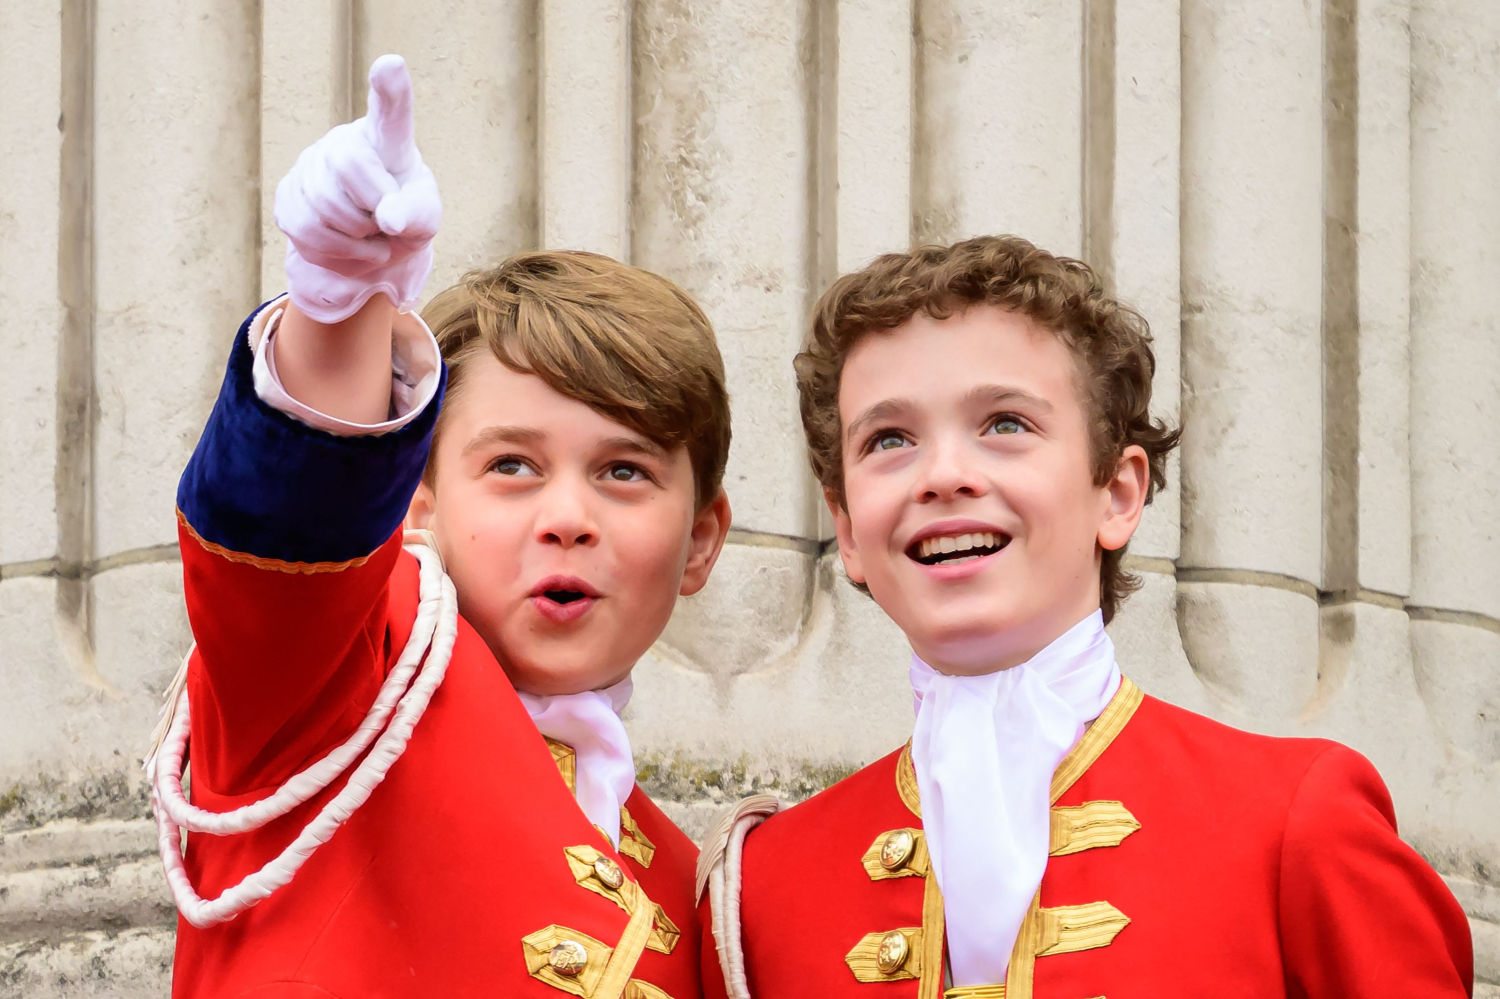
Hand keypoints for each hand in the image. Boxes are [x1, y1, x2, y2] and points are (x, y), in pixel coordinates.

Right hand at [274, 54, 441, 322]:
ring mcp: (310, 166)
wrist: (372, 247)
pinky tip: (353, 249)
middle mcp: (343, 141)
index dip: (390, 89)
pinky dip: (336, 251)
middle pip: (348, 164)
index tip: (392, 65)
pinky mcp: (288, 196)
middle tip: (386, 223)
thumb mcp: (425, 218)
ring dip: (356, 236)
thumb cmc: (406, 218)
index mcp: (386, 140)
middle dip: (371, 205)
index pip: (389, 111)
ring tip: (371, 236)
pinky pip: (304, 228)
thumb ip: (415, 213)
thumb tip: (388, 218)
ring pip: (323, 203)